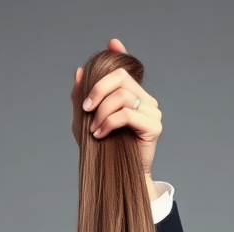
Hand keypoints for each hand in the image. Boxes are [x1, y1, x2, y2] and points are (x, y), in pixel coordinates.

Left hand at [70, 38, 162, 191]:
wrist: (117, 180)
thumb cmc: (103, 151)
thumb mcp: (85, 122)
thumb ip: (81, 98)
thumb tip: (79, 72)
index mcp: (132, 95)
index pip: (124, 68)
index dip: (117, 54)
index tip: (107, 50)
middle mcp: (145, 100)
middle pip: (121, 77)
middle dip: (98, 90)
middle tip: (86, 109)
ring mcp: (152, 111)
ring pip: (122, 95)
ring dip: (102, 112)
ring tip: (94, 130)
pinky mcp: (154, 126)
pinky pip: (127, 113)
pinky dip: (109, 122)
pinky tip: (100, 134)